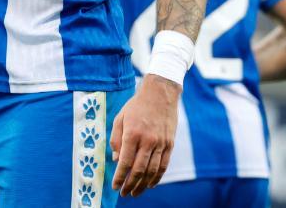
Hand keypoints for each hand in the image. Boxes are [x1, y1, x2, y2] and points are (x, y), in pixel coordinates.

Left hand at [110, 74, 181, 197]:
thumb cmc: (136, 106)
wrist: (160, 93)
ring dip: (143, 185)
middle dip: (130, 185)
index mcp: (132, 134)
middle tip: (124, 193)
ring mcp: (161, 143)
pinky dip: (157, 177)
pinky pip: (163, 165)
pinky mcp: (170, 143)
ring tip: (136, 192)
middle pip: (139, 170)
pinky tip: (150, 184)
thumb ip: (116, 140)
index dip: (120, 177)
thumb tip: (117, 160)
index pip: (125, 162)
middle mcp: (147, 140)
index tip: (115, 186)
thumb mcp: (120, 118)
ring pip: (152, 170)